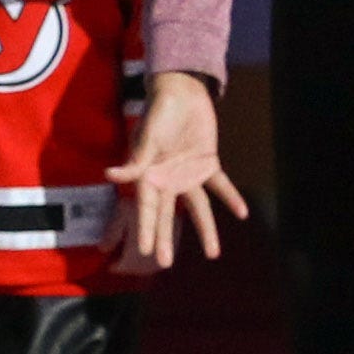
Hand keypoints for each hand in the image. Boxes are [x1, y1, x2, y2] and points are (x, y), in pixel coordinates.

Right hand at [106, 70, 249, 267]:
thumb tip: (111, 174)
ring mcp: (188, 173)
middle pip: (168, 214)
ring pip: (197, 208)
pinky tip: (242, 213)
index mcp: (149, 174)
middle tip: (165, 263)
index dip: (146, 229)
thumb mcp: (148, 135)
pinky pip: (219, 185)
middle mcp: (168, 179)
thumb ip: (136, 160)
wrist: (182, 90)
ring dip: (205, 229)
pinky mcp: (207, 163)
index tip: (146, 251)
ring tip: (214, 254)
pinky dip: (230, 197)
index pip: (147, 207)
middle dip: (166, 238)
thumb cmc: (159, 111)